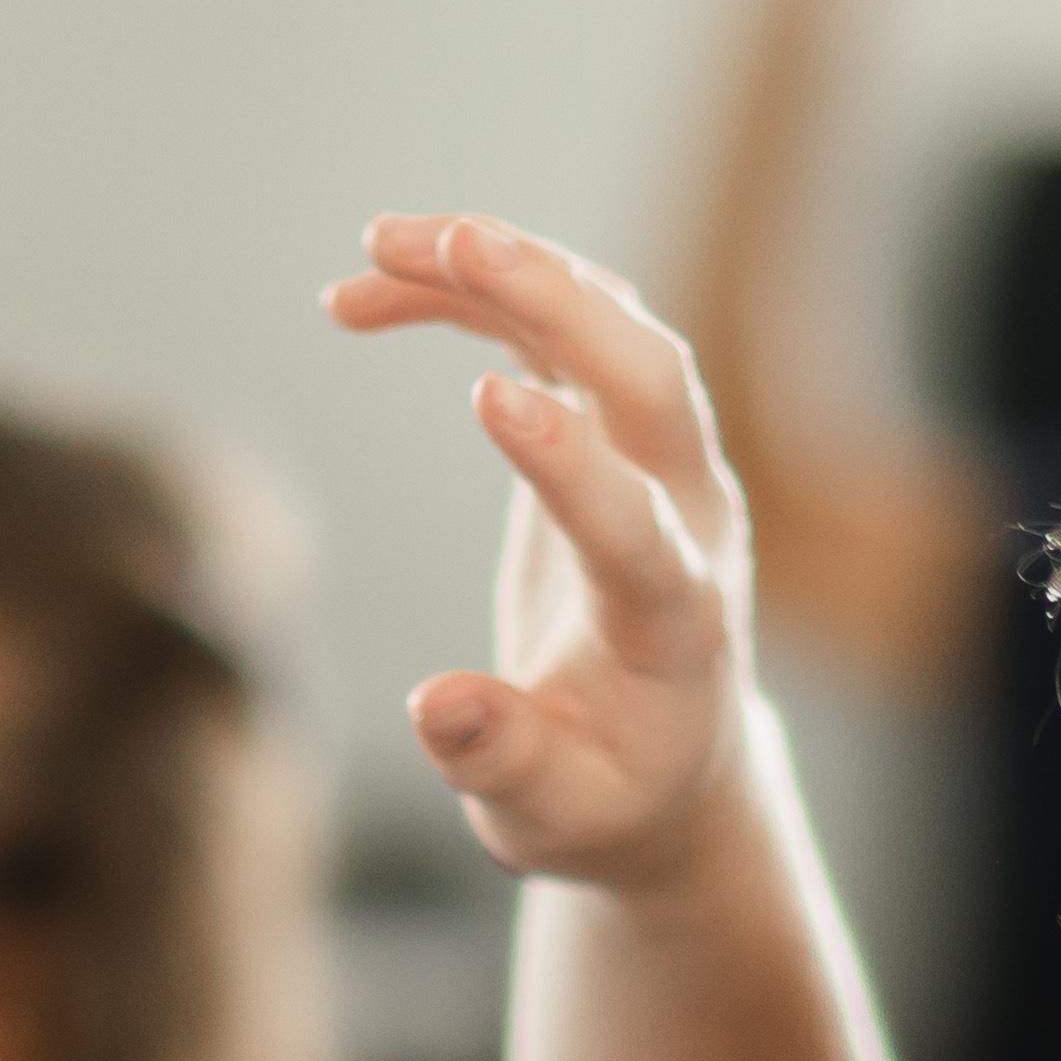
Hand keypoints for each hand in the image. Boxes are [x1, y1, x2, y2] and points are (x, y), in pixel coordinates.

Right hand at [328, 213, 761, 895]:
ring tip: (378, 245)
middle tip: (450, 241)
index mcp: (675, 623)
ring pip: (607, 327)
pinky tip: (369, 289)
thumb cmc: (603, 799)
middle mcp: (690, 518)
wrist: (667, 769)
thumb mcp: (550, 819)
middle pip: (652, 380)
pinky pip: (557, 331)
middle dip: (558, 301)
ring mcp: (662, 463)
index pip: (639, 525)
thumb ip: (501, 764)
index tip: (490, 395)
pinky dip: (472, 295)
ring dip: (506, 270)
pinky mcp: (616, 432)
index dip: (573, 462)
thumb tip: (437, 706)